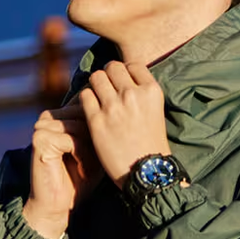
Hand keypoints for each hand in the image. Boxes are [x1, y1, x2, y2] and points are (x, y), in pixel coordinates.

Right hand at [22, 102, 101, 238]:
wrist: (57, 207)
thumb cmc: (79, 179)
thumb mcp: (95, 149)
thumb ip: (102, 128)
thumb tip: (121, 107)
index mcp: (58, 115)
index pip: (86, 103)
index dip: (101, 124)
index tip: (107, 146)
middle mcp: (48, 117)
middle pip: (84, 113)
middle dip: (96, 138)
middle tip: (96, 161)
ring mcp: (42, 126)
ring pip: (79, 126)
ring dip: (90, 150)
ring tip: (89, 168)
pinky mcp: (40, 139)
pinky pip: (71, 140)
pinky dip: (82, 156)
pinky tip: (83, 170)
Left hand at [77, 60, 169, 186]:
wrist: (147, 173)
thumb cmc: (151, 144)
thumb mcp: (155, 112)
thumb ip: (141, 94)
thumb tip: (122, 79)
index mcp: (151, 91)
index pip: (132, 65)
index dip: (125, 73)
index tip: (122, 84)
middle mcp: (133, 95)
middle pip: (112, 67)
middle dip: (108, 76)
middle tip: (107, 91)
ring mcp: (114, 107)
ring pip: (96, 77)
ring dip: (95, 86)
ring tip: (98, 99)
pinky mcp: (97, 121)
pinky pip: (84, 96)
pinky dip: (86, 100)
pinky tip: (90, 111)